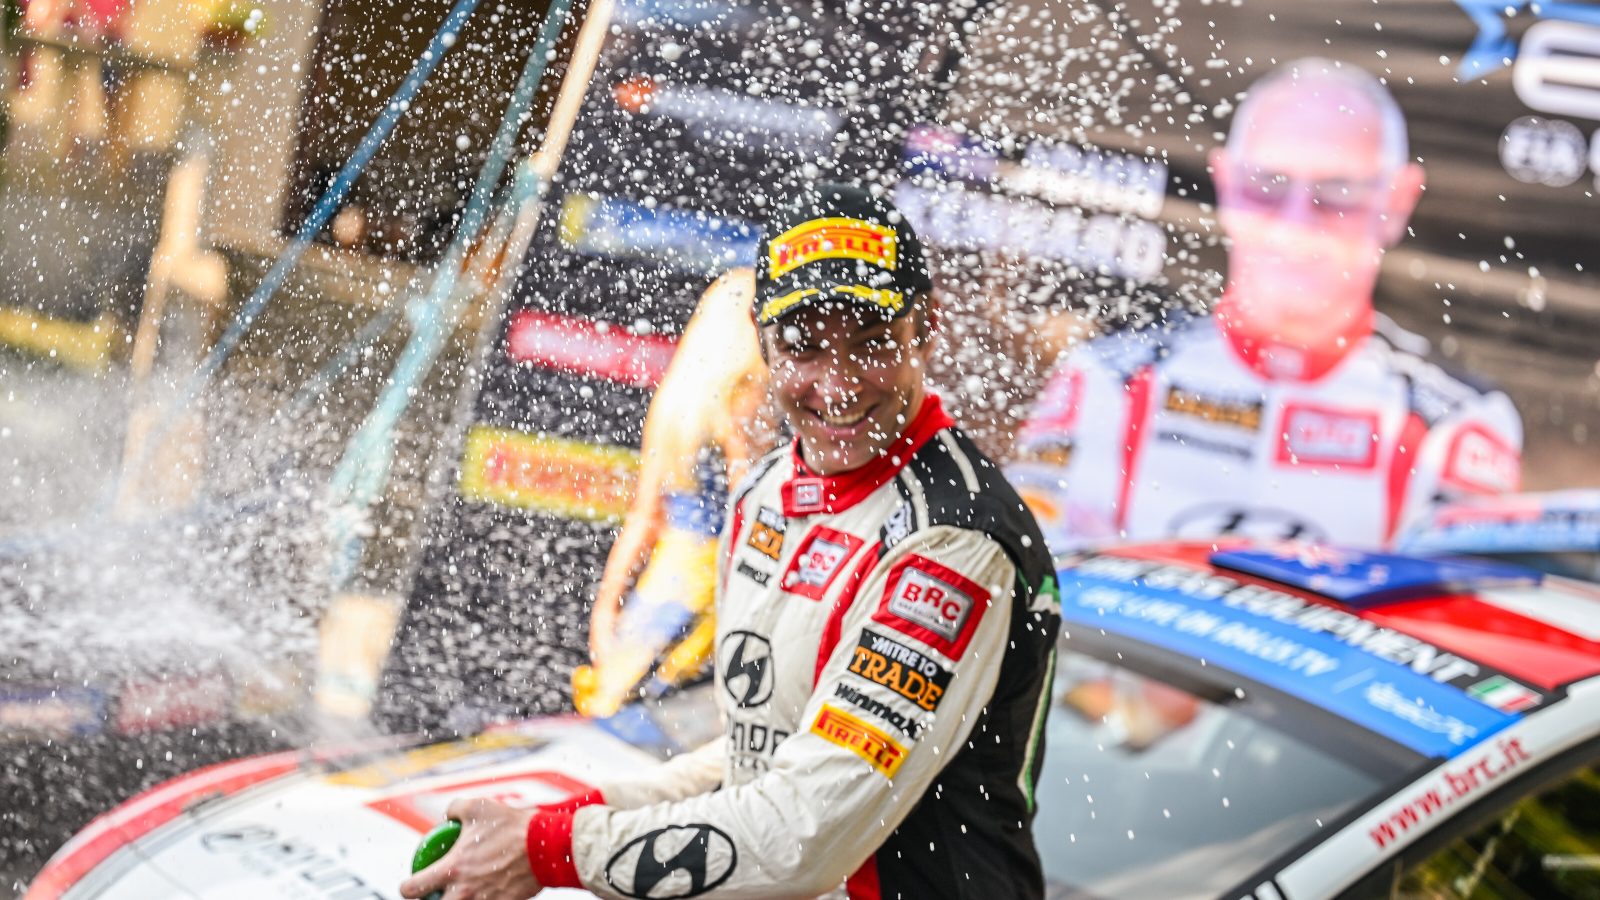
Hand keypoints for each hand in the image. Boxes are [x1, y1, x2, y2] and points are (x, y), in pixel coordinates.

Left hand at [399, 798, 542, 899]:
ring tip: (461, 890)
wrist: (546, 846)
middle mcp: (464, 892)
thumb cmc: (511, 826)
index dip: (407, 888)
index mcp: (453, 869)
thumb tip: (447, 817)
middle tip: (436, 891)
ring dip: (456, 899)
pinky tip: (485, 890)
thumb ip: (454, 809)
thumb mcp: (478, 806)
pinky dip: (481, 899)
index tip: (410, 884)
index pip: (413, 888)